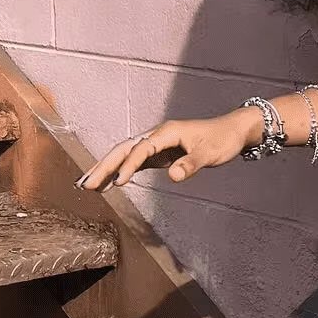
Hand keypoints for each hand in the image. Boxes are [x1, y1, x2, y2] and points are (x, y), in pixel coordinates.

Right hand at [75, 115, 251, 190]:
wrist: (234, 131)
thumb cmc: (223, 139)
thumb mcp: (211, 153)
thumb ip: (191, 164)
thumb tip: (172, 176)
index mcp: (166, 133)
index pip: (140, 149)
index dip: (128, 166)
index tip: (118, 183)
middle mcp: (157, 136)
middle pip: (123, 149)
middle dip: (103, 166)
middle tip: (84, 184)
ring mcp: (156, 144)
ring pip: (125, 155)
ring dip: (106, 168)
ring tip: (86, 186)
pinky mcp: (160, 153)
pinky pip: (134, 162)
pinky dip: (120, 172)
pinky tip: (109, 185)